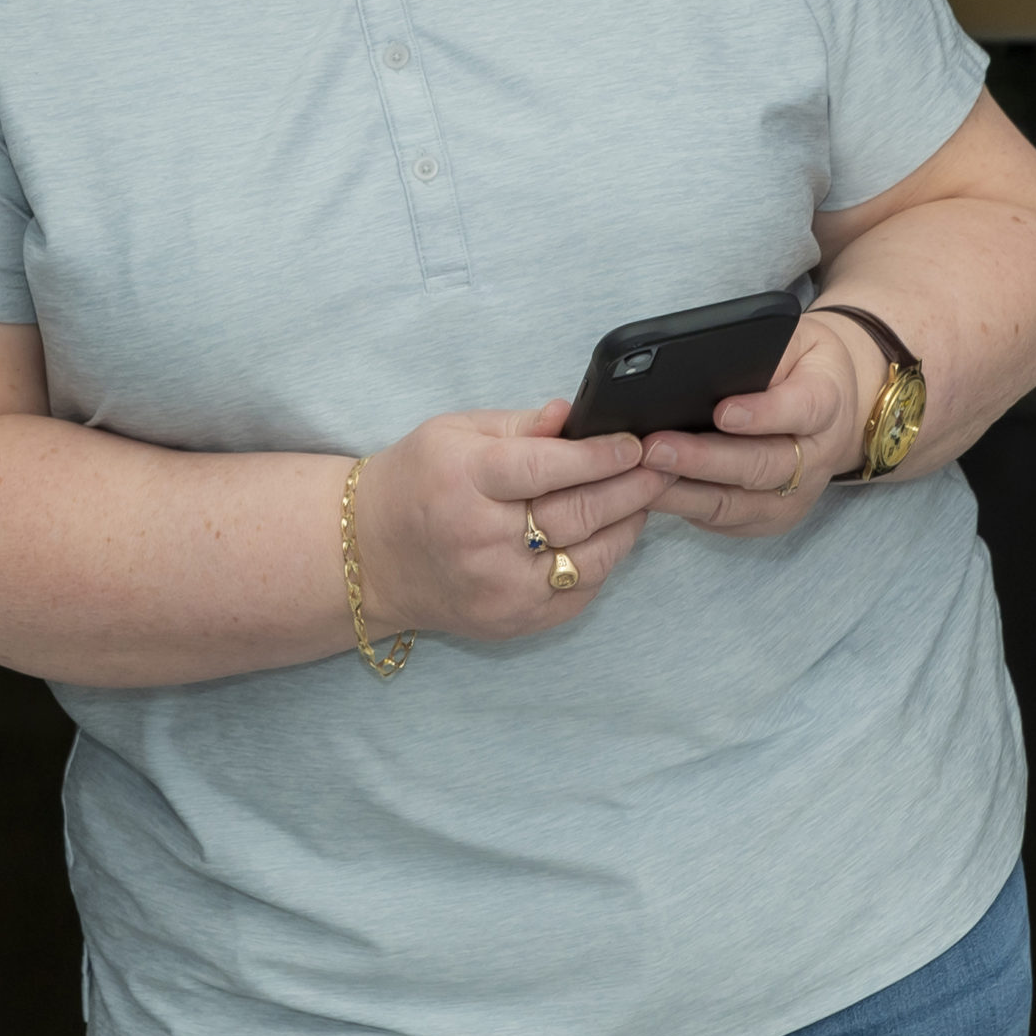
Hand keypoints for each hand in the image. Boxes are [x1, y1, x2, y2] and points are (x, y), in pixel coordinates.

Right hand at [353, 401, 668, 639]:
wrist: (370, 556)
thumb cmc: (416, 481)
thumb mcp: (453, 432)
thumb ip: (519, 424)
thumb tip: (575, 415)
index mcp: (464, 481)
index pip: (546, 467)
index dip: (599, 455)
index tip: (635, 442)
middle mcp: (482, 540)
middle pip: (577, 513)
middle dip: (631, 485)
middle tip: (665, 463)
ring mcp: (500, 588)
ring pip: (589, 557)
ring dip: (629, 523)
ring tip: (649, 494)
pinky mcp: (514, 620)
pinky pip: (579, 591)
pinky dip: (606, 559)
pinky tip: (616, 531)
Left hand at [637, 317, 869, 537]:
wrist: (836, 409)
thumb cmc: (802, 367)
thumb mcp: (795, 340)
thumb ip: (760, 349)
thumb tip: (700, 360)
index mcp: (827, 402)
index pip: (802, 410)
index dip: (763, 414)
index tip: (722, 411)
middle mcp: (816, 457)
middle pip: (761, 466)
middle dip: (703, 459)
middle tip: (654, 447)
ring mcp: (794, 495)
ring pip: (737, 503)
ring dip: (684, 492)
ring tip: (641, 474)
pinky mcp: (770, 518)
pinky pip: (723, 520)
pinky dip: (684, 507)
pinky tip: (650, 490)